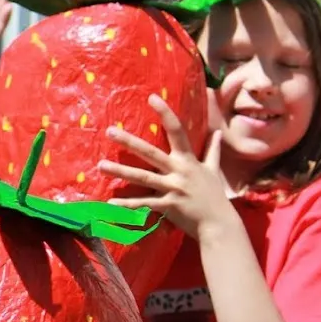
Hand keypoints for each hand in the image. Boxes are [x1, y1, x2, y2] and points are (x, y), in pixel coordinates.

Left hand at [99, 94, 235, 239]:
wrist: (220, 224)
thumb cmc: (214, 197)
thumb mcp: (214, 170)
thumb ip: (213, 151)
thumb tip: (218, 133)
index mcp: (188, 160)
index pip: (177, 131)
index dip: (165, 113)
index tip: (152, 98)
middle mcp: (179, 171)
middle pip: (151, 153)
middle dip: (130, 142)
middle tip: (109, 131)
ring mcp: (173, 189)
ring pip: (143, 177)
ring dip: (120, 171)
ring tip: (100, 166)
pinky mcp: (168, 206)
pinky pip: (145, 204)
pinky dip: (128, 205)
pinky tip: (110, 204)